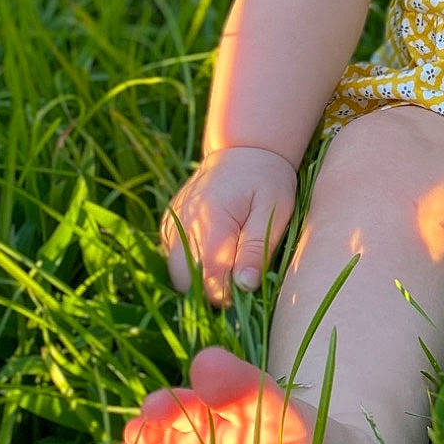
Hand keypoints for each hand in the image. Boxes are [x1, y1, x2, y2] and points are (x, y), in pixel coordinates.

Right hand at [160, 146, 297, 304]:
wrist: (244, 149)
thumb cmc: (267, 180)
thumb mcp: (274, 211)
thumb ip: (256, 249)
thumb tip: (245, 287)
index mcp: (210, 221)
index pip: (208, 279)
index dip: (228, 294)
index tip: (248, 289)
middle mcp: (182, 224)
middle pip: (185, 281)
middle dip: (210, 290)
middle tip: (239, 279)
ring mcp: (171, 224)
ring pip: (177, 273)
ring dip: (200, 278)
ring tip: (230, 262)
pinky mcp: (169, 225)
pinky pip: (174, 258)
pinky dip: (192, 263)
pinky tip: (216, 250)